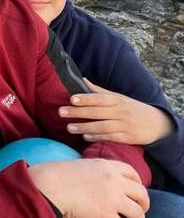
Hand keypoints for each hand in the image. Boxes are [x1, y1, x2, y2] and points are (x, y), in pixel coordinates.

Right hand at [28, 158, 148, 217]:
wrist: (49, 185)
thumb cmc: (59, 175)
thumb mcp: (82, 165)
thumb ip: (97, 170)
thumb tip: (104, 179)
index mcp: (107, 166)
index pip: (133, 173)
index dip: (138, 183)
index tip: (135, 191)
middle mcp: (114, 180)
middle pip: (141, 192)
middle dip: (144, 203)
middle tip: (141, 209)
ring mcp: (112, 197)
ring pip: (138, 212)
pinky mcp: (106, 214)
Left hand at [60, 78, 174, 144]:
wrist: (156, 123)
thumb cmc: (131, 108)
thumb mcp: (118, 97)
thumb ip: (99, 91)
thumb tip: (81, 79)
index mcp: (117, 100)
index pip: (99, 98)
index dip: (85, 98)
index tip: (71, 99)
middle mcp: (121, 112)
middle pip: (97, 112)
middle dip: (78, 112)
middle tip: (61, 112)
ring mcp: (124, 125)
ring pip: (102, 126)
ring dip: (84, 127)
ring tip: (69, 128)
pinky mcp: (128, 138)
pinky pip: (110, 138)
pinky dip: (97, 137)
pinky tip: (85, 137)